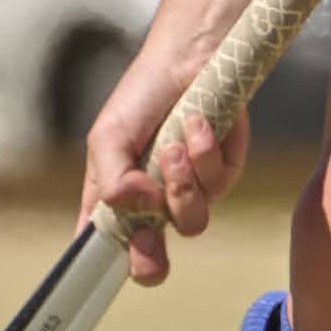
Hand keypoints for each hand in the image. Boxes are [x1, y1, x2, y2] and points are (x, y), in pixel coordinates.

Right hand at [82, 32, 238, 288]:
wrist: (188, 59)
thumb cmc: (140, 97)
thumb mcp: (107, 137)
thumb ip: (112, 181)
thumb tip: (141, 208)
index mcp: (118, 202)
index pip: (109, 250)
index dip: (109, 267)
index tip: (108, 271)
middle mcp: (153, 206)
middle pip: (152, 263)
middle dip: (151, 257)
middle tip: (148, 235)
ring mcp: (190, 192)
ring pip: (190, 222)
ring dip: (180, 183)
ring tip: (172, 145)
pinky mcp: (223, 173)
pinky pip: (218, 185)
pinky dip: (204, 154)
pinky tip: (196, 123)